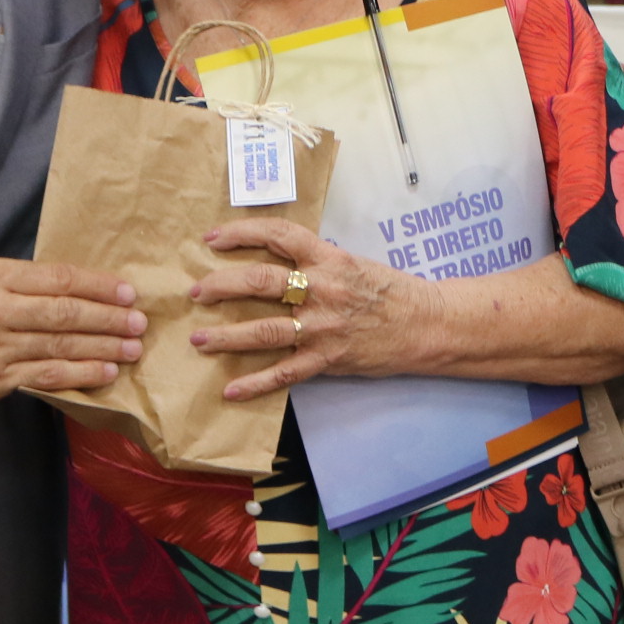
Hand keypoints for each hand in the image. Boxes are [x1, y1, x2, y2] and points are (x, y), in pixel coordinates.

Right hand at [0, 259, 142, 406]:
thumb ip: (23, 280)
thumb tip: (78, 286)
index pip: (56, 280)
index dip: (97, 286)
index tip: (126, 292)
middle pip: (63, 314)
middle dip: (107, 318)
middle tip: (138, 322)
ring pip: (59, 347)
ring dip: (102, 348)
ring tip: (132, 348)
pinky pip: (45, 376)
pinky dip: (79, 374)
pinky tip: (105, 373)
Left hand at [189, 218, 423, 398]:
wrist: (427, 324)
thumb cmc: (391, 292)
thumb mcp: (353, 263)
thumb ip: (316, 261)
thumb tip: (275, 259)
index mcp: (329, 259)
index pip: (279, 235)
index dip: (242, 233)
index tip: (213, 239)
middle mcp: (322, 289)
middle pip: (261, 282)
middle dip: (221, 286)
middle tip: (197, 292)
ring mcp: (323, 327)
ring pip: (264, 330)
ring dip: (226, 336)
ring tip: (200, 340)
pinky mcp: (328, 358)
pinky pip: (284, 373)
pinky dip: (255, 384)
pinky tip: (231, 390)